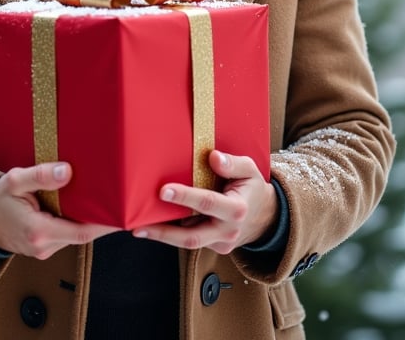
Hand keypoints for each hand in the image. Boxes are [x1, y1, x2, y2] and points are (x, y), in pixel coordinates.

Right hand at [0, 162, 117, 259]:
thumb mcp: (16, 180)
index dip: (103, 224)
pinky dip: (76, 223)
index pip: (80, 232)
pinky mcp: (45, 248)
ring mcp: (44, 249)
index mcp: (38, 231)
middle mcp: (43, 245)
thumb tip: (67, 171)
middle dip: (99, 220)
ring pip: (75, 236)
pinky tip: (82, 207)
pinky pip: (66, 236)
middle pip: (82, 235)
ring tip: (103, 200)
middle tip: (118, 201)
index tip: (119, 213)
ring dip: (88, 221)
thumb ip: (41, 176)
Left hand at [133, 150, 277, 254]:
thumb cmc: (252, 188)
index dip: (185, 197)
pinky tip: (153, 227)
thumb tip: (213, 157)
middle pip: (193, 236)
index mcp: (237, 209)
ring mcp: (220, 243)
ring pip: (189, 242)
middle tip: (140, 225)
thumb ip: (233, 164)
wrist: (266, 216)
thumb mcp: (250, 170)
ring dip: (163, 236)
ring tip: (139, 229)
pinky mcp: (213, 247)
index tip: (164, 190)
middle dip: (165, 232)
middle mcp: (228, 230)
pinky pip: (192, 240)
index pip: (207, 202)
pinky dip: (173, 234)